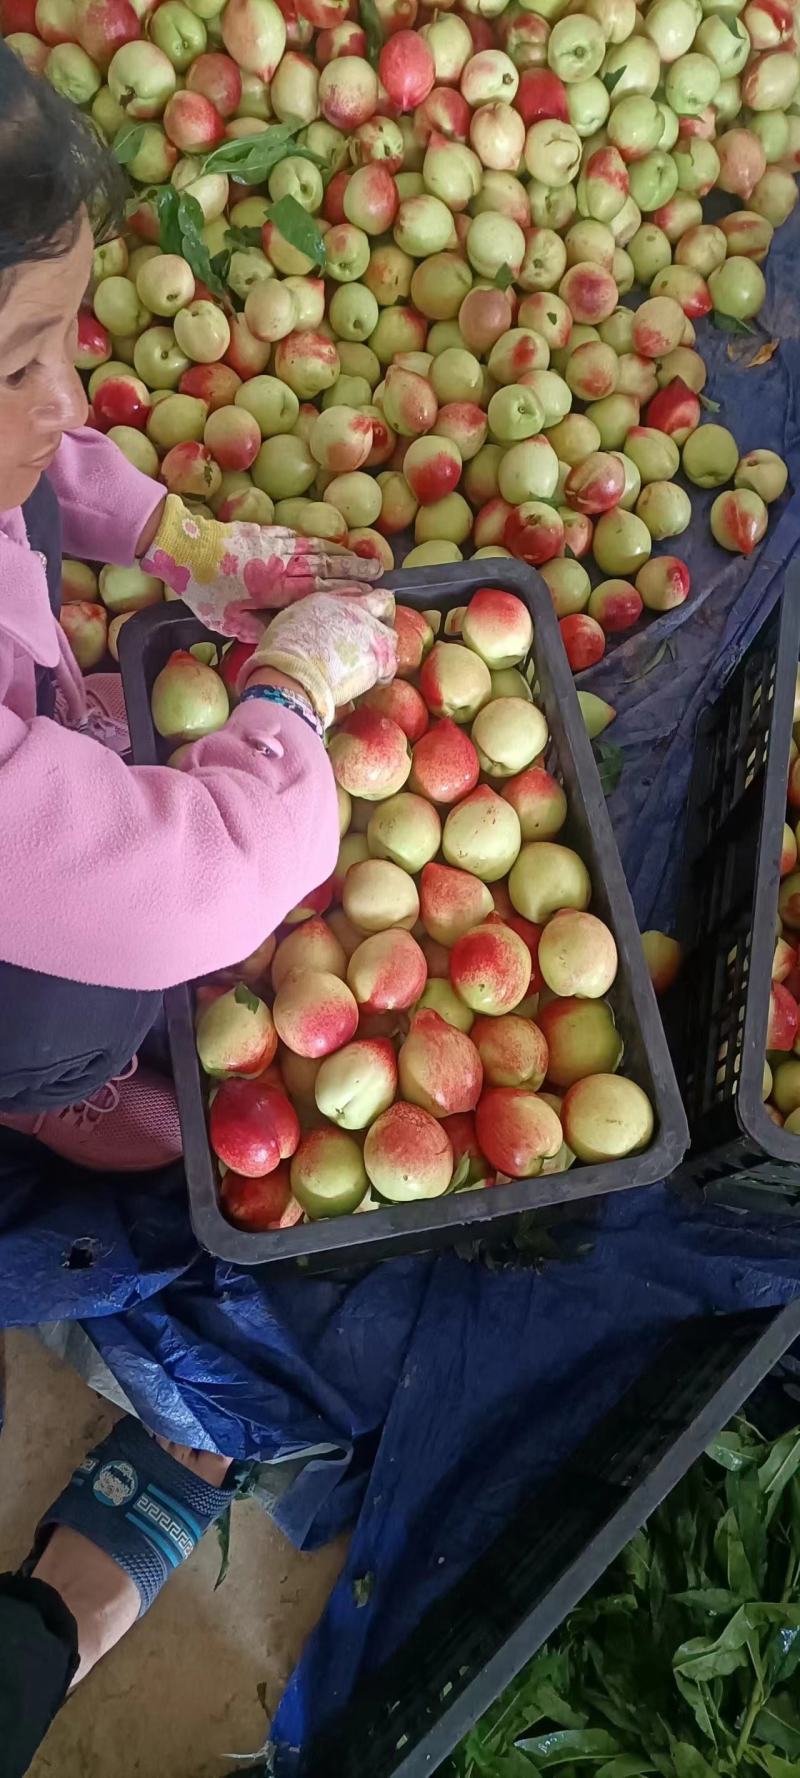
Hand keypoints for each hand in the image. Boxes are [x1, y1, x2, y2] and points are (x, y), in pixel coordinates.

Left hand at [141, 496, 380, 642]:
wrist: (182, 546)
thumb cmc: (202, 590)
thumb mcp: (227, 621)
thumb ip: (259, 630)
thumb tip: (284, 639)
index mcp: (274, 588)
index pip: (318, 589)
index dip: (345, 591)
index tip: (368, 593)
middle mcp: (280, 564)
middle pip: (325, 567)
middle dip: (355, 570)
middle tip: (381, 574)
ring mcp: (275, 544)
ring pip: (316, 549)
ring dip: (343, 555)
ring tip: (366, 559)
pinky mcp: (266, 532)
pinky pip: (300, 537)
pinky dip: (320, 542)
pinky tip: (332, 545)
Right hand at [242, 588, 397, 728]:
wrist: (293, 673)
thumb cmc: (281, 653)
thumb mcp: (290, 622)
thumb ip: (309, 619)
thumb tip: (313, 630)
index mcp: (329, 600)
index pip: (354, 592)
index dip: (359, 606)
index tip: (358, 617)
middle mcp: (354, 609)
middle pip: (384, 601)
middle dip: (384, 615)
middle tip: (375, 634)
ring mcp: (371, 632)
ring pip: (391, 635)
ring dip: (383, 648)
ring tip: (370, 664)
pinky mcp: (380, 657)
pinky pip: (391, 665)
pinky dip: (383, 675)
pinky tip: (371, 682)